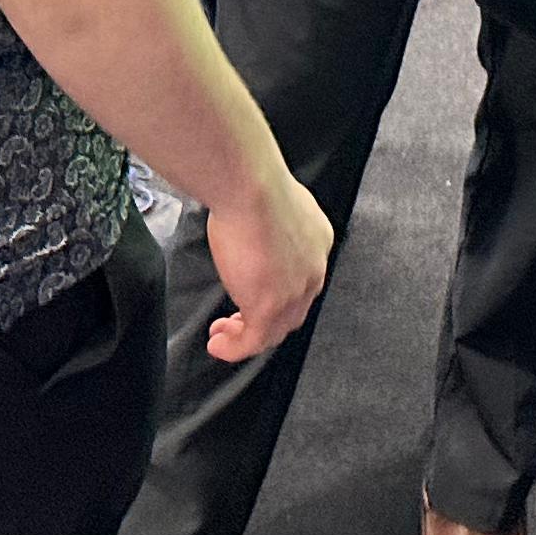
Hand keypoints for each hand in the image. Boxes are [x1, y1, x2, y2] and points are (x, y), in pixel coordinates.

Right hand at [200, 172, 334, 362]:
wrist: (251, 190)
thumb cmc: (253, 186)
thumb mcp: (270, 206)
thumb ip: (268, 226)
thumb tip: (249, 232)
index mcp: (317, 242)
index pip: (302, 280)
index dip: (278, 293)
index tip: (252, 293)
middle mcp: (312, 270)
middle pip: (292, 311)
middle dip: (262, 319)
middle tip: (235, 320)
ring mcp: (293, 292)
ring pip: (274, 330)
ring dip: (246, 336)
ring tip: (223, 334)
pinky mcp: (268, 308)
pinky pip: (252, 341)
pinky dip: (234, 348)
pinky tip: (219, 344)